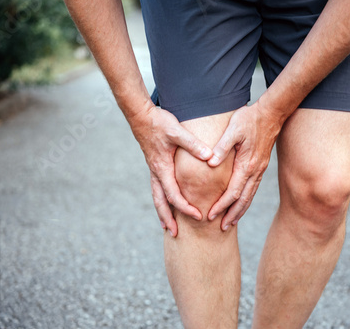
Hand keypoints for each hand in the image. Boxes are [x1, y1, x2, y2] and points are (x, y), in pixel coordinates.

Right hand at [128, 102, 212, 236]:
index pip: (173, 194)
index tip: (198, 216)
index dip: (185, 207)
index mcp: (162, 167)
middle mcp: (156, 172)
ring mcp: (154, 170)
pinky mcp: (155, 165)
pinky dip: (162, 200)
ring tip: (168, 227)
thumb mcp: (177, 131)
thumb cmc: (159, 122)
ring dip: (163, 212)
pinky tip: (166, 204)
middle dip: (168, 218)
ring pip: (157, 196)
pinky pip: (157, 188)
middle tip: (176, 234)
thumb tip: (209, 156)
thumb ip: (193, 144)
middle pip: (160, 201)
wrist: (140, 115)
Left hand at [207, 103, 282, 229]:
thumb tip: (210, 163)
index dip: (222, 205)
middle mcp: (255, 171)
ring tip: (230, 222)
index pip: (233, 192)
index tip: (210, 215)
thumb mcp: (233, 129)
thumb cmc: (249, 119)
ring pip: (250, 196)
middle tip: (221, 228)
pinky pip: (253, 188)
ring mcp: (260, 169)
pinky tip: (241, 204)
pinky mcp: (260, 166)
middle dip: (231, 214)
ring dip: (240, 210)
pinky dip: (246, 200)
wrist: (271, 113)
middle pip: (243, 199)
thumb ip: (222, 147)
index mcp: (247, 164)